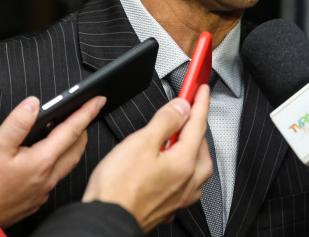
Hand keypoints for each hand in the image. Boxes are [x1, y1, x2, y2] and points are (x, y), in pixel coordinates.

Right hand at [0, 95, 104, 228]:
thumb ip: (17, 123)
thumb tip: (34, 103)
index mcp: (42, 161)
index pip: (72, 130)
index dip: (86, 112)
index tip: (99, 99)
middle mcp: (48, 177)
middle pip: (76, 149)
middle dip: (83, 129)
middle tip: (85, 113)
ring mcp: (42, 191)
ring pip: (66, 164)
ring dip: (71, 146)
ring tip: (67, 132)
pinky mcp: (34, 199)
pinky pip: (54, 177)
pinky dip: (57, 162)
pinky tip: (46, 158)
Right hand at [83, 84, 212, 232]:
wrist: (107, 221)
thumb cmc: (118, 188)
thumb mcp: (141, 142)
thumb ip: (165, 121)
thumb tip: (181, 107)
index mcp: (184, 163)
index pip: (197, 124)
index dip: (199, 102)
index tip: (201, 89)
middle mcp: (187, 182)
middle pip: (201, 148)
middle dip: (197, 127)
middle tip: (188, 112)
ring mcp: (178, 198)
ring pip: (196, 169)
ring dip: (192, 150)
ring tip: (179, 139)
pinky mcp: (167, 207)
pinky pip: (185, 185)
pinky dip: (182, 171)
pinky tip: (170, 169)